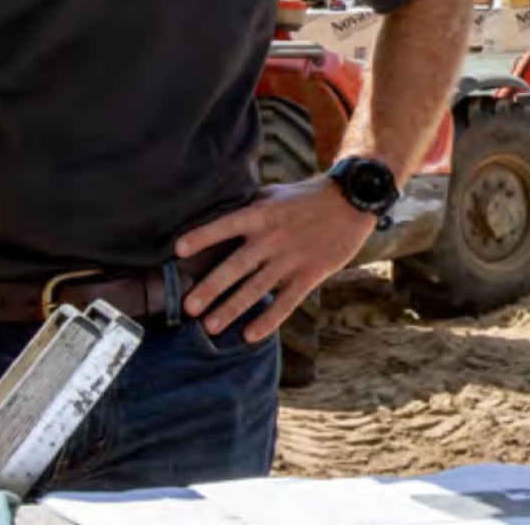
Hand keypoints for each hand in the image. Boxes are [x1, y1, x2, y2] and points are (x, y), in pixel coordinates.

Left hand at [176, 180, 373, 340]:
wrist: (352, 201)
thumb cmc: (306, 197)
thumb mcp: (273, 194)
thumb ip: (246, 206)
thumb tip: (213, 212)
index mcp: (261, 215)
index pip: (225, 226)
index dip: (202, 237)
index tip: (177, 250)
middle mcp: (272, 238)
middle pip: (236, 266)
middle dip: (211, 288)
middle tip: (188, 308)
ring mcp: (291, 258)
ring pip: (257, 289)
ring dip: (232, 309)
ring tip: (210, 327)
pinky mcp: (310, 274)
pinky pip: (286, 302)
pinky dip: (269, 320)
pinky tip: (250, 335)